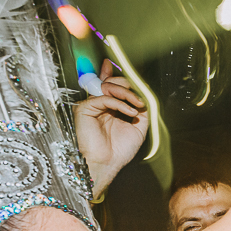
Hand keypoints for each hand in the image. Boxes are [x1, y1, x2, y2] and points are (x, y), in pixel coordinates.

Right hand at [73, 59, 147, 194]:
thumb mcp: (139, 126)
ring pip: (108, 87)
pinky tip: (131, 113)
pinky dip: (121, 103)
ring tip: (138, 105)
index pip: (111, 85)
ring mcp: (91, 105)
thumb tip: (146, 95)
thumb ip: (141, 110)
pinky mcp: (85, 109)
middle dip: (129, 87)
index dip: (114, 74)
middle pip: (111, 83)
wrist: (109, 163)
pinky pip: (105, 98)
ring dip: (127, 93)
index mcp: (109, 107)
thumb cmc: (120, 149)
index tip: (122, 67)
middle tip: (141, 99)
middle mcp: (98, 104)